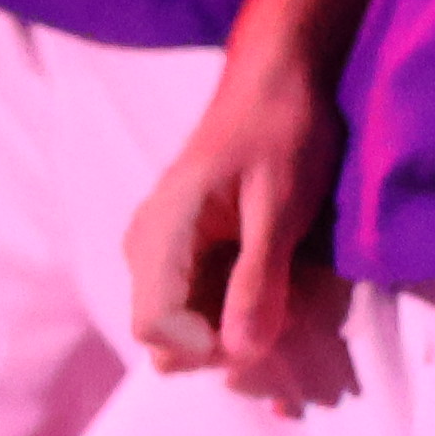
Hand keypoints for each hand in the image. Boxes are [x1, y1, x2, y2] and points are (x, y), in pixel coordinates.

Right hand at [128, 31, 351, 377]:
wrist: (278, 82)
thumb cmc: (281, 133)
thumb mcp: (280, 207)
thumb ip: (258, 279)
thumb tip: (240, 353)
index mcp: (160, 235)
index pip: (156, 330)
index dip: (209, 347)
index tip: (264, 329)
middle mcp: (147, 249)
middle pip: (166, 339)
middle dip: (224, 344)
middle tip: (286, 315)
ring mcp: (162, 251)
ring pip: (184, 326)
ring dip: (234, 328)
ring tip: (288, 296)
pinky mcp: (184, 251)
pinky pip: (199, 302)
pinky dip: (236, 308)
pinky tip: (277, 285)